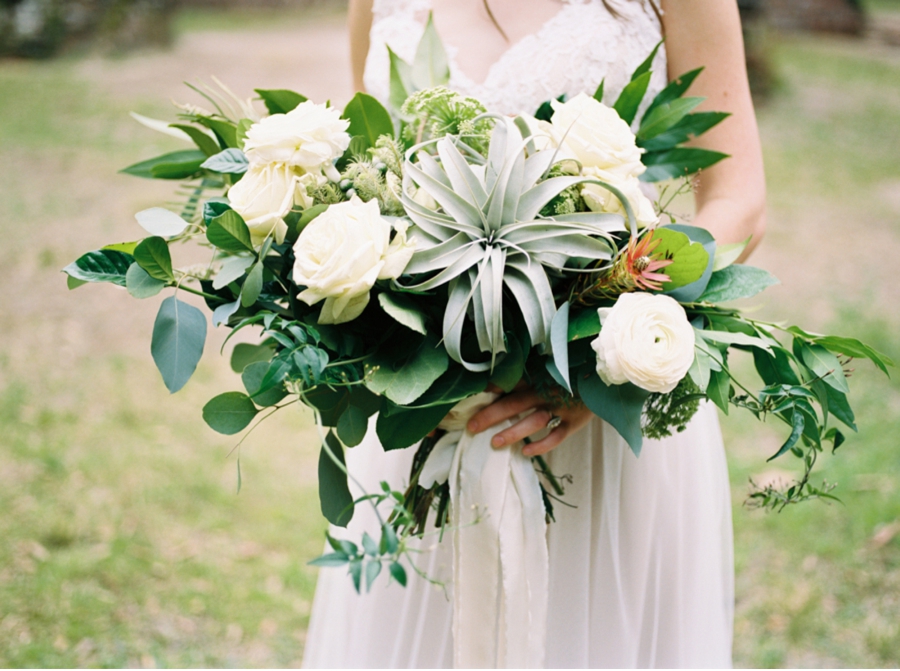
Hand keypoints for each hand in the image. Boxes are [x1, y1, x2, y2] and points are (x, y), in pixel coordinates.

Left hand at [466, 382, 594, 456]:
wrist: (603, 376)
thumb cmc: (570, 371)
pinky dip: (542, 445)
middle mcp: (547, 392)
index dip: (492, 389)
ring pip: (534, 421)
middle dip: (491, 415)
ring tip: (495, 443)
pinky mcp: (574, 421)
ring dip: (514, 432)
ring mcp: (561, 408)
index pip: (510, 382)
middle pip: (515, 403)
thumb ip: (526, 373)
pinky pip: (557, 435)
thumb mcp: (549, 366)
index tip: (473, 397)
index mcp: (539, 376)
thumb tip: (496, 382)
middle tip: (472, 427)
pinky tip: (526, 452)